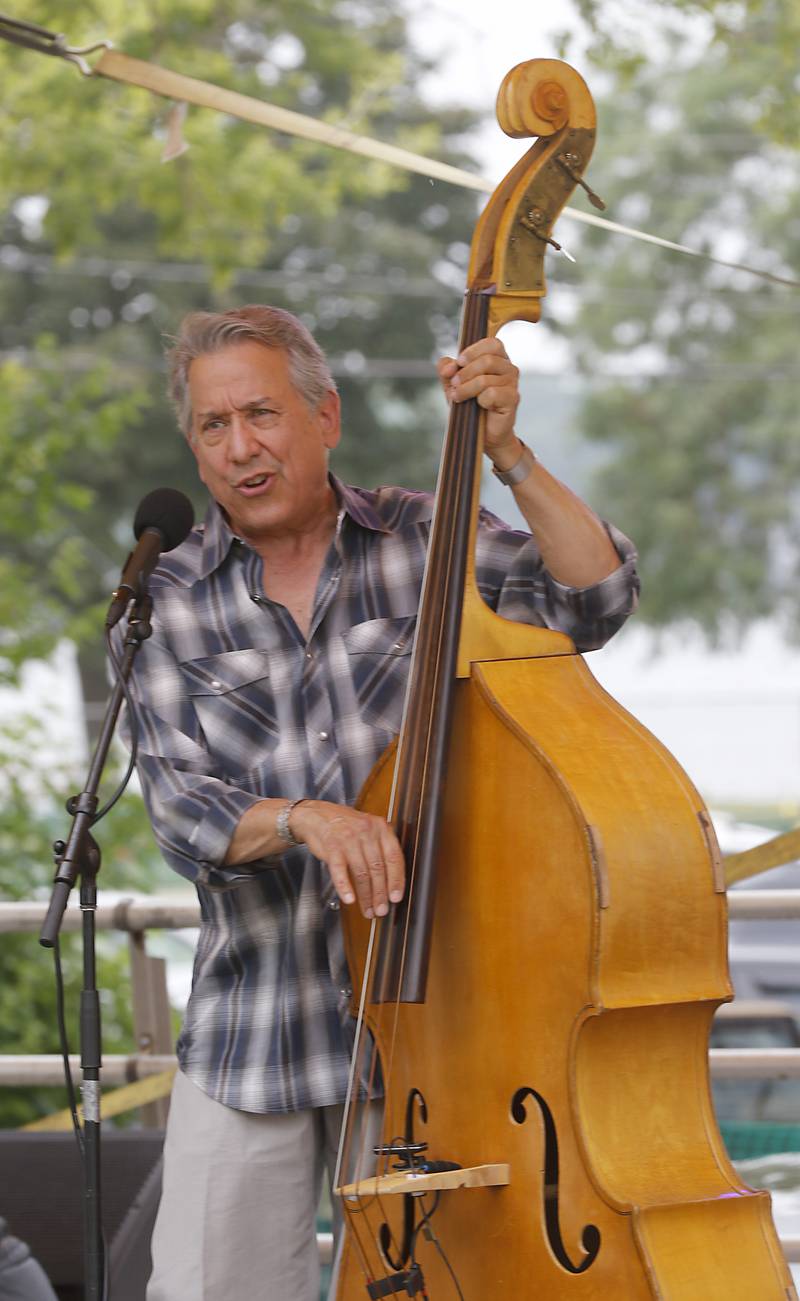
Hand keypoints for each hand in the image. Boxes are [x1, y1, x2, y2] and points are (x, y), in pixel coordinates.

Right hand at [291, 800, 404, 918]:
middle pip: (378, 868)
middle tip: (381, 909)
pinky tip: (349, 899)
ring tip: (367, 909)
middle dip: (380, 893)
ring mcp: (349, 838)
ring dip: (365, 896)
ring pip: (362, 873)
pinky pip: (340, 870)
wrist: (315, 815)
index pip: (394, 857)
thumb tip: (390, 880)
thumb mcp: (367, 829)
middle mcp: (366, 831)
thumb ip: (380, 848)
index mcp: (380, 827)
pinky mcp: (332, 846)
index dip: (396, 880)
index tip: (396, 897)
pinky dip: (345, 887)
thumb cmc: (343, 825)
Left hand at [437, 337, 520, 460]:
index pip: (492, 343)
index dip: (473, 351)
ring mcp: (512, 384)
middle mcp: (508, 368)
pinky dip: (480, 400)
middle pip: (487, 360)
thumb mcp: (453, 385)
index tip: (458, 362)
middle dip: (465, 373)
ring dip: (466, 388)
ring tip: (458, 397)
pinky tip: (479, 406)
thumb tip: (447, 365)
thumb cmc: (470, 406)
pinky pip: (491, 393)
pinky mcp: (512, 399)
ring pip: (485, 378)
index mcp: (498, 359)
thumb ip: (447, 369)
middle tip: (454, 385)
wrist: (483, 434)